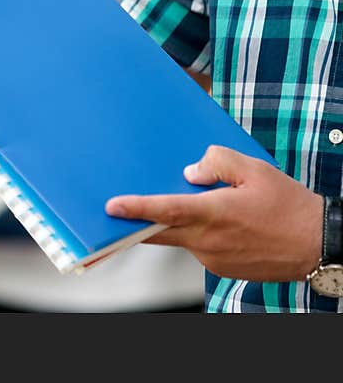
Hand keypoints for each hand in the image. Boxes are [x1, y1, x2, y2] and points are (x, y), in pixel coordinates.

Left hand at [105, 145, 323, 281]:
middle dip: (135, 225)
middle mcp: (209, 241)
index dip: (136, 209)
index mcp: (215, 214)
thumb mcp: (255, 170)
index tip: (112, 208)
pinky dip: (196, 233)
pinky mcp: (221, 268)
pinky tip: (216, 222)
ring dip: (176, 224)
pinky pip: (197, 246)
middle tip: (113, 217)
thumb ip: (217, 163)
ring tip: (194, 204)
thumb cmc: (289, 206)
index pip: (166, 211)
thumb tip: (190, 172)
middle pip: (159, 232)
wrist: (318, 244)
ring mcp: (214, 258)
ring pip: (180, 238)